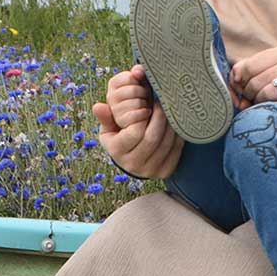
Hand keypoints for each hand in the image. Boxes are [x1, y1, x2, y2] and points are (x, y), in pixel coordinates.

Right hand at [91, 64, 183, 178]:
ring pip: (166, 143)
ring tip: (171, 111)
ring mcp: (150, 171)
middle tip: (163, 104)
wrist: (133, 160)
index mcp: (117, 152)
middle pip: (152, 138)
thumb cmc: (120, 138)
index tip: (147, 106)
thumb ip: (106, 117)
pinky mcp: (165, 171)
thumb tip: (98, 106)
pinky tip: (177, 124)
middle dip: (161, 118)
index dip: (143, 116)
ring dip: (171, 124)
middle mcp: (133, 165)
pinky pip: (176, 150)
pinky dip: (178, 134)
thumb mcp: (110, 129)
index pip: (134, 132)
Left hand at [231, 45, 276, 115]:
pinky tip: (276, 110)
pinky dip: (274, 109)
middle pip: (257, 80)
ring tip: (261, 106)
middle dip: (248, 94)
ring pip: (267, 93)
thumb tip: (235, 73)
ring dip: (259, 103)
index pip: (251, 64)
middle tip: (248, 101)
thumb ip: (267, 64)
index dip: (239, 79)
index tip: (238, 88)